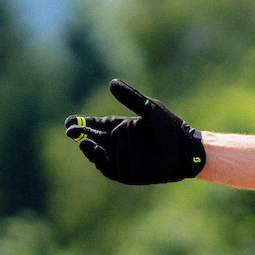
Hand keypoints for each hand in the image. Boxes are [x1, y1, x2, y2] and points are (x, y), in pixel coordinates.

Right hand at [65, 80, 205, 184]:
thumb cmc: (169, 128)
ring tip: (83, 140)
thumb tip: (112, 82)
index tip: (70, 121)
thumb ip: (131, 98)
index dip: (81, 123)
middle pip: (92, 139)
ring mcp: (120, 159)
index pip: (95, 125)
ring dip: (87, 147)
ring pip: (97, 153)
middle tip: (69, 130)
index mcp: (120, 127)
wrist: (184, 149)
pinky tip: (95, 149)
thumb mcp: (149, 109)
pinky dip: (99, 159)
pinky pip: (107, 166)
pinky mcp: (124, 173)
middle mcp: (117, 143)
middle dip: (79, 135)